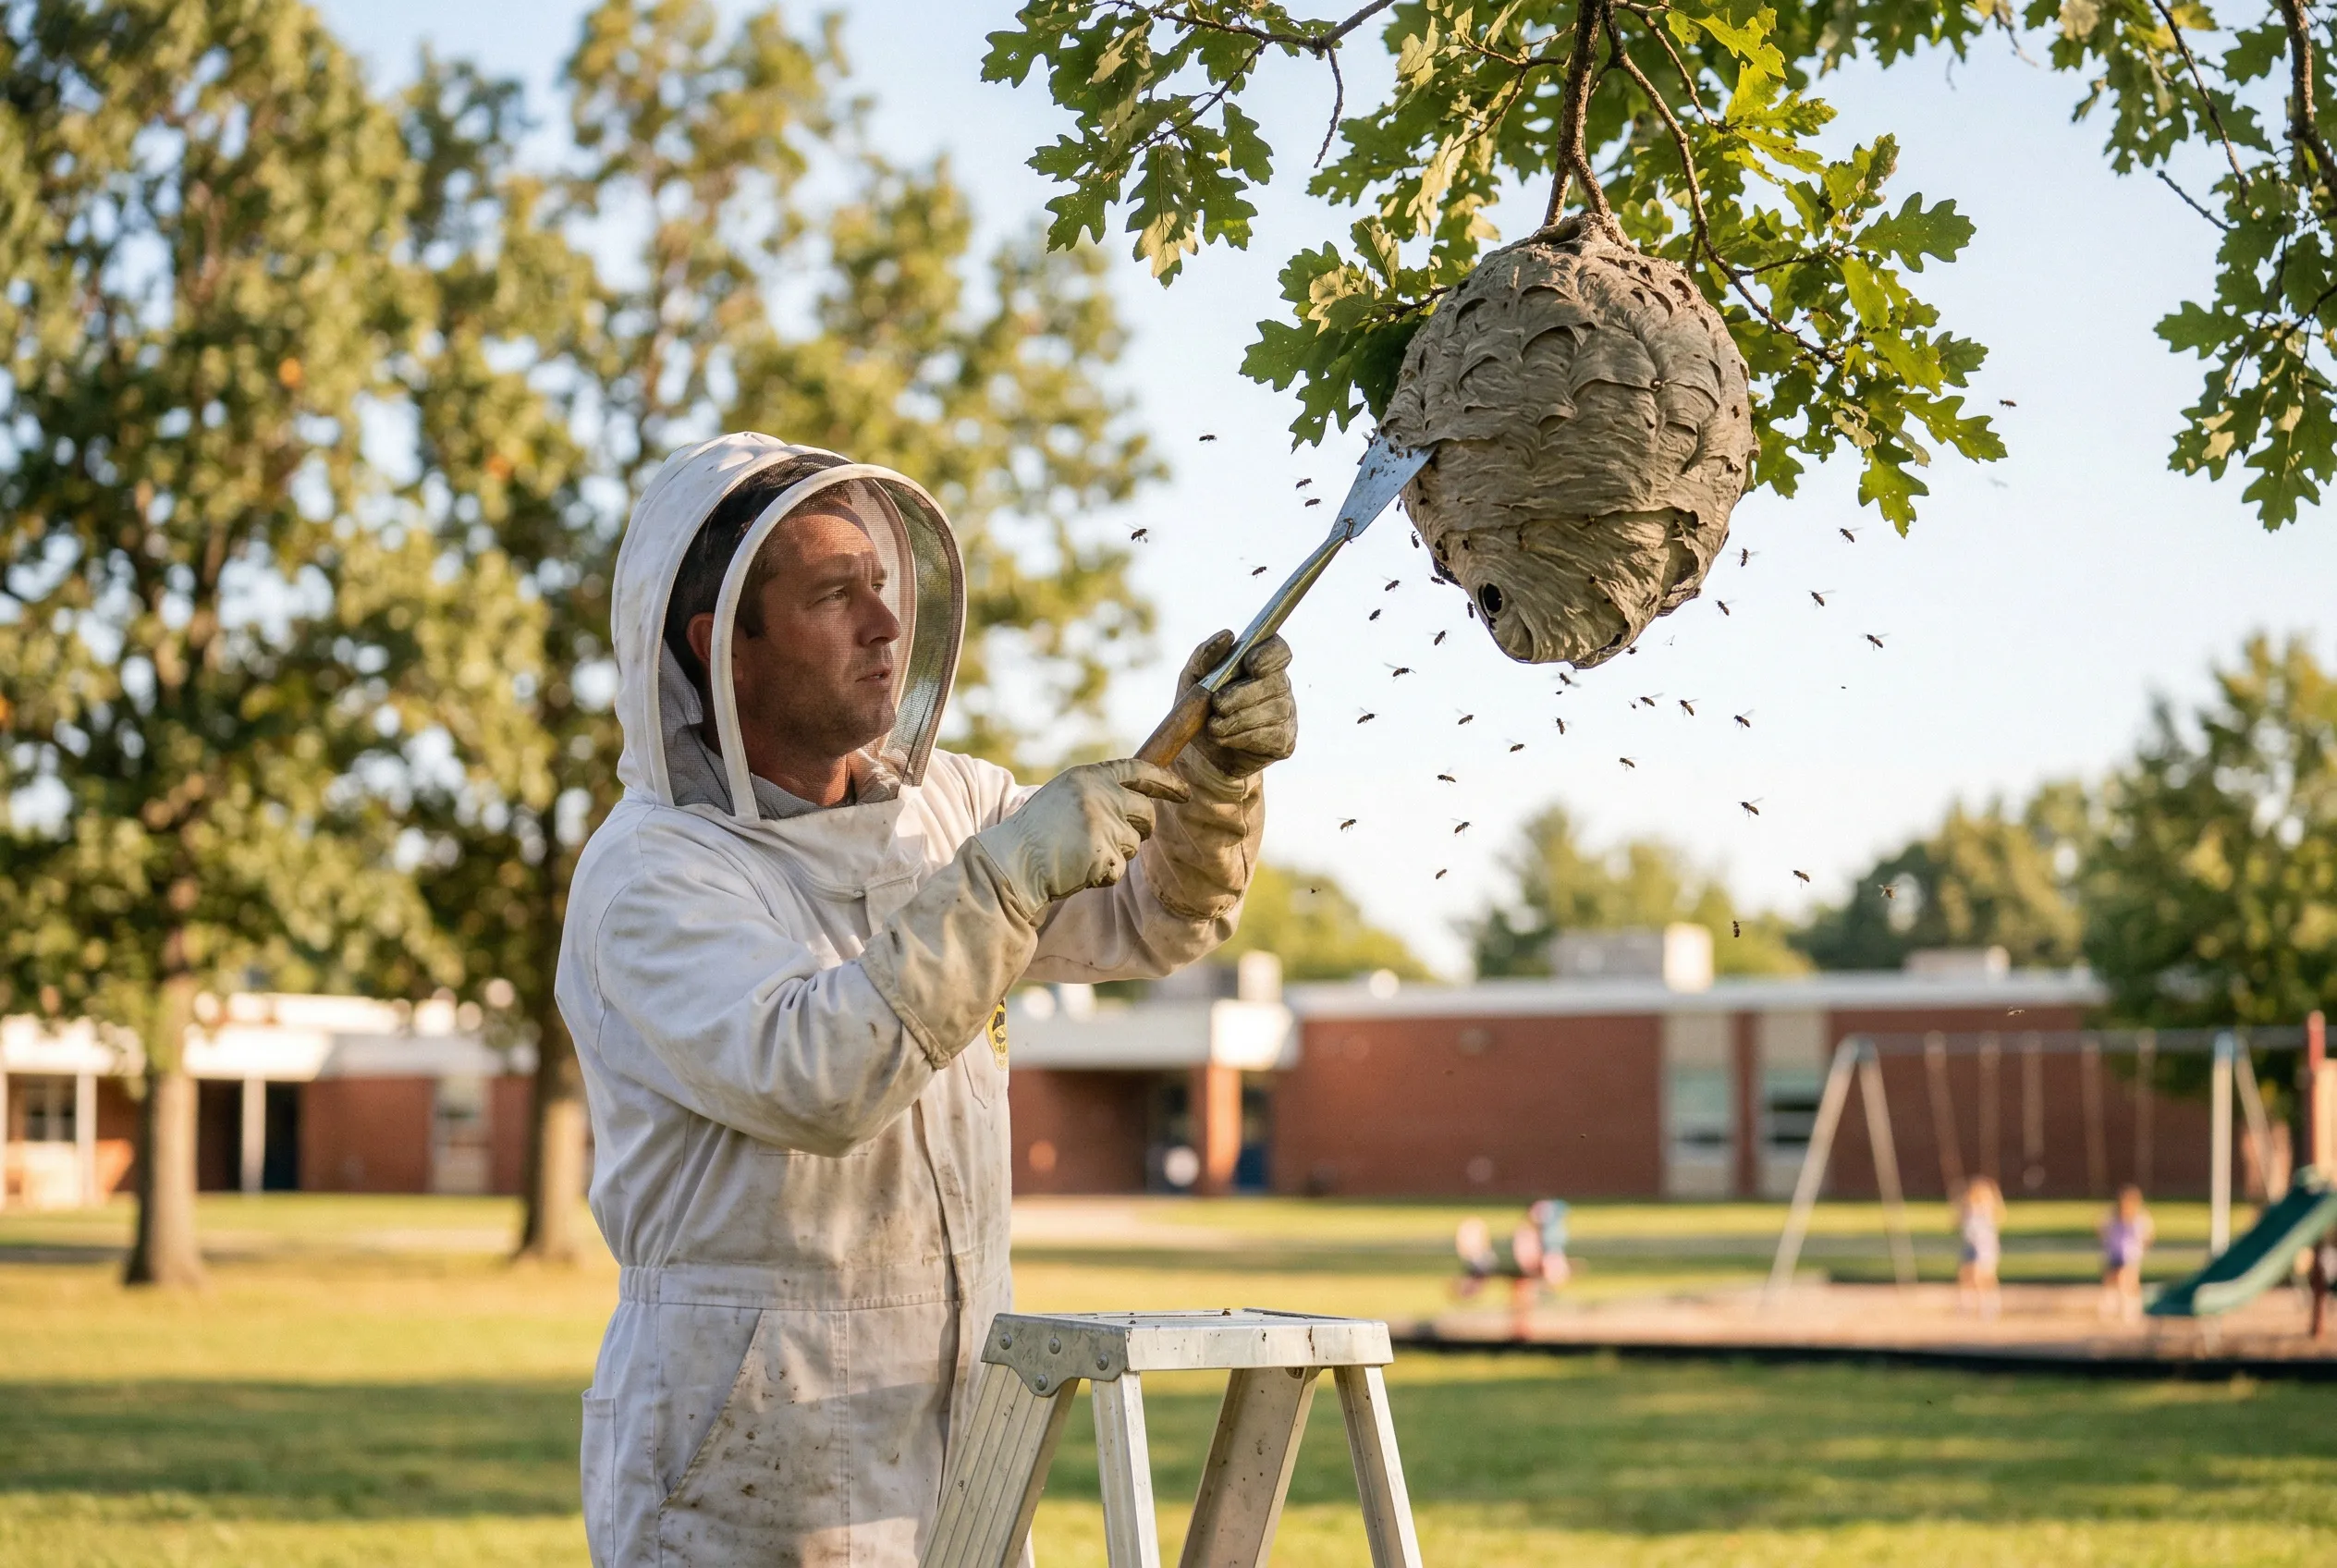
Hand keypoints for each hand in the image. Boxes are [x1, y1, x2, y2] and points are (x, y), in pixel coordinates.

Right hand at [976, 759, 1190, 907]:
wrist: (1012, 862)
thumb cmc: (1035, 834)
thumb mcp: (1065, 797)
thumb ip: (1098, 793)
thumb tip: (1141, 801)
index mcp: (1088, 776)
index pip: (1139, 770)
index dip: (1166, 782)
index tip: (1184, 793)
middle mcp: (1100, 794)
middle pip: (1146, 811)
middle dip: (1143, 829)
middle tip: (1121, 840)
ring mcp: (1103, 823)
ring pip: (1134, 843)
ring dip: (1115, 854)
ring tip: (1080, 854)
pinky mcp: (1103, 852)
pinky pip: (1119, 869)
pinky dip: (1102, 875)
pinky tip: (1076, 870)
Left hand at [1179, 630, 1295, 778]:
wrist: (1196, 753)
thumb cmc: (1199, 708)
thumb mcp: (1192, 679)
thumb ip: (1205, 655)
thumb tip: (1227, 635)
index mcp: (1260, 663)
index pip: (1278, 650)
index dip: (1268, 655)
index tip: (1249, 664)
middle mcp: (1279, 686)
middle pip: (1275, 683)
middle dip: (1242, 694)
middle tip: (1217, 704)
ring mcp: (1285, 714)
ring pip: (1273, 710)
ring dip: (1238, 719)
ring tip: (1213, 726)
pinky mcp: (1283, 742)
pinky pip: (1270, 735)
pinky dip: (1242, 737)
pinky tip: (1223, 738)